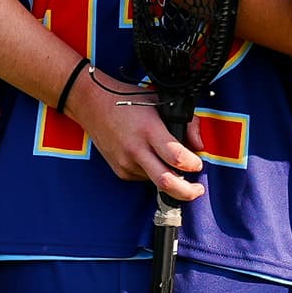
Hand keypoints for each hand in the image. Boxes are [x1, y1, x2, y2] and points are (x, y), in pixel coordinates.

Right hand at [71, 71, 205, 199]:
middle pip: (166, 182)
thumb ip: (187, 123)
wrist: (92, 104)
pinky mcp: (120, 170)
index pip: (176, 157)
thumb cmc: (127, 100)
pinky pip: (143, 178)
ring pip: (156, 181)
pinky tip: (151, 157)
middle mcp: (136, 150)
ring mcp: (126, 163)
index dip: (193, 164)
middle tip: (197, 190)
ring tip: (171, 163)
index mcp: (149, 130)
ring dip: (169, 178)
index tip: (198, 164)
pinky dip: (153, 172)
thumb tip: (199, 146)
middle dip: (187, 192)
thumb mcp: (161, 102)